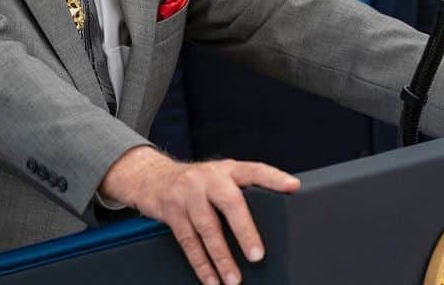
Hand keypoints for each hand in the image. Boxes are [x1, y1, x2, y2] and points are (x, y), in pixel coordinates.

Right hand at [99, 146, 299, 284]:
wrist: (151, 177)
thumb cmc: (196, 182)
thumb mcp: (219, 176)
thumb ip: (240, 191)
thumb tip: (273, 216)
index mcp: (226, 169)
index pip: (254, 169)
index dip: (273, 177)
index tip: (292, 186)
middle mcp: (207, 178)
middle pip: (228, 202)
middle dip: (244, 230)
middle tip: (257, 255)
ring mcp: (187, 194)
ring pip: (207, 228)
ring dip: (221, 257)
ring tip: (234, 279)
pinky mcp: (172, 212)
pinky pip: (188, 242)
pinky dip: (201, 264)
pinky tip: (211, 279)